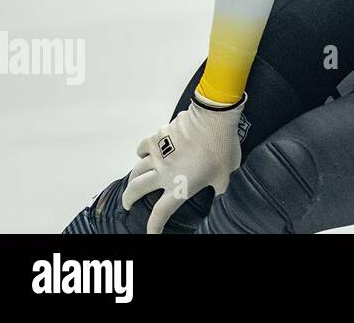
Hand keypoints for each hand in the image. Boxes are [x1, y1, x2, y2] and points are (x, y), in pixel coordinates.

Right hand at [122, 93, 244, 232]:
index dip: (153, 226)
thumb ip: (220, 187)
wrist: (214, 120)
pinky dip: (141, 152)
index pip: (161, 213)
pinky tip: (143, 153)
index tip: (151, 233)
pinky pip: (142, 147)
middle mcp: (163, 174)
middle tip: (127, 204)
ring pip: (136, 170)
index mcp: (180, 187)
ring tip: (132, 181)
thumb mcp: (226, 175)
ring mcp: (157, 156)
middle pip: (136, 191)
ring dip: (132, 178)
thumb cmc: (222, 148)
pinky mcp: (157, 138)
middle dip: (128, 200)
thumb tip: (221, 192)